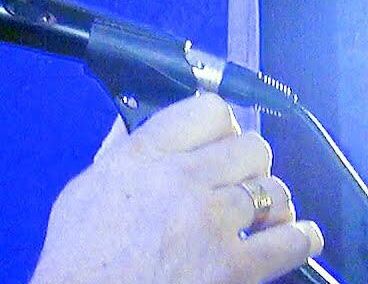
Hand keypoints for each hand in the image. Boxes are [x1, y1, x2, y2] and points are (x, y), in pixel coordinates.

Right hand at [30, 93, 322, 283]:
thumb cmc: (79, 254)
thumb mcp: (84, 189)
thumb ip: (115, 152)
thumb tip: (131, 121)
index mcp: (142, 156)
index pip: (208, 111)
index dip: (220, 126)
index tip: (220, 140)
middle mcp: (180, 180)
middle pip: (251, 146)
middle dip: (248, 164)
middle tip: (237, 182)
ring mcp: (211, 222)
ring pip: (275, 190)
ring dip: (270, 203)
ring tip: (259, 216)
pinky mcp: (234, 266)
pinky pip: (293, 240)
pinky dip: (299, 237)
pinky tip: (290, 237)